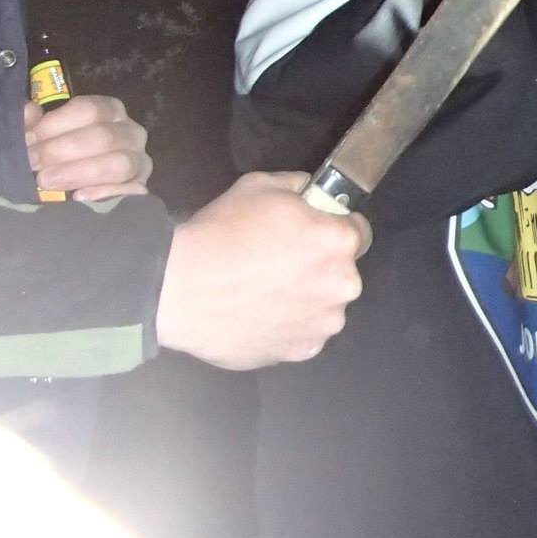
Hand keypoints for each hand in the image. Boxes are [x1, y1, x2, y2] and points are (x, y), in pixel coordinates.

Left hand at [24, 95, 151, 200]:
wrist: (78, 182)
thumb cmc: (61, 152)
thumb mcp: (46, 133)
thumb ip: (34, 122)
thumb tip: (28, 112)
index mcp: (111, 110)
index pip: (90, 110)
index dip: (56, 125)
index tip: (29, 140)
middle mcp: (132, 132)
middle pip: (104, 136)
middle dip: (62, 150)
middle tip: (32, 163)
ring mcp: (140, 161)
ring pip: (120, 164)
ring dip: (80, 173)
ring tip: (48, 181)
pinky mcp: (140, 187)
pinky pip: (130, 191)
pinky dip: (103, 193)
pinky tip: (78, 196)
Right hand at [156, 171, 370, 369]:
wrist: (180, 288)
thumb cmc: (222, 232)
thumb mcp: (260, 186)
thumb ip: (296, 185)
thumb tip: (309, 189)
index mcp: (340, 241)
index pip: (357, 232)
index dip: (333, 229)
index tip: (310, 233)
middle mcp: (343, 285)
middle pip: (341, 272)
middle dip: (319, 266)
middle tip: (280, 264)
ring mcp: (323, 324)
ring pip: (324, 306)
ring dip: (306, 299)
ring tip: (265, 293)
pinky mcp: (300, 352)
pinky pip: (303, 335)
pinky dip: (288, 327)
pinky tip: (259, 315)